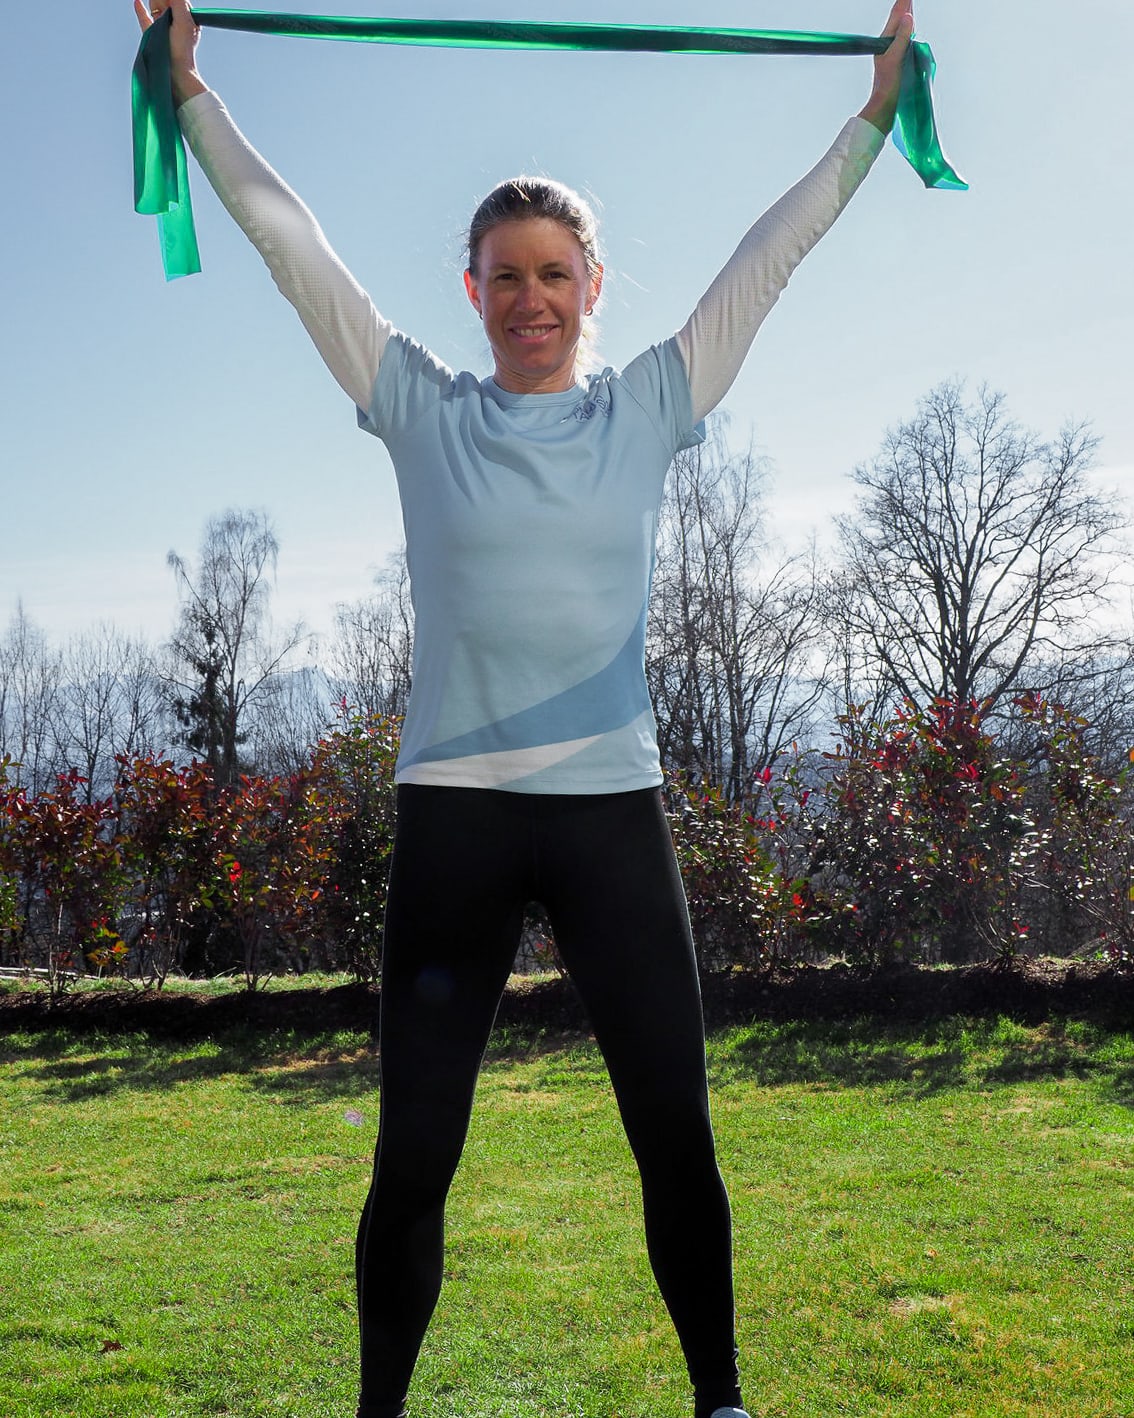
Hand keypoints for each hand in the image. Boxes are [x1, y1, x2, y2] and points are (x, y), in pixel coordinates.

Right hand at [134, 0, 206, 105]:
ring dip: (155, 4)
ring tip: (160, 18)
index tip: (170, 6)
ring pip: (155, 7)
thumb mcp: (184, 20)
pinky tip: (137, 2)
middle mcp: (174, 22)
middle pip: (165, 1)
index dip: (171, 0)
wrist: (174, 69)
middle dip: (163, 1)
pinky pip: (144, 18)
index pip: (176, 0)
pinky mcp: (151, 33)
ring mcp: (162, 27)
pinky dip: (140, 9)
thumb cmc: (182, 48)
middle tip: (166, 15)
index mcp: (185, 18)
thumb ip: (179, 2)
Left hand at [859, 0, 913, 134]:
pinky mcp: (898, 61)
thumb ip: (901, 37)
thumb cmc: (888, 85)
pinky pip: (905, 41)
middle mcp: (889, 45)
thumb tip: (907, 18)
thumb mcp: (895, 58)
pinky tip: (909, 31)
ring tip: (909, 7)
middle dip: (904, 8)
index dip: (903, 4)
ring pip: (902, 30)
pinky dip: (908, 32)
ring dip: (906, 18)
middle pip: (899, 21)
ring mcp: (894, 53)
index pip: (896, 16)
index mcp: (886, 41)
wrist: (885, 106)